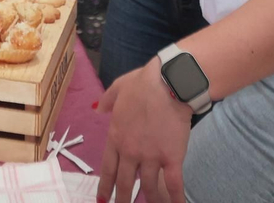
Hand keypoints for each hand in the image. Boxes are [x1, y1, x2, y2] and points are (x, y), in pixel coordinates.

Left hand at [97, 60, 192, 202]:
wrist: (168, 83)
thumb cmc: (143, 83)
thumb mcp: (117, 88)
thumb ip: (107, 101)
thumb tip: (98, 109)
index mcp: (116, 137)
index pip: (107, 168)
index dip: (104, 187)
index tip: (102, 200)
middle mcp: (131, 151)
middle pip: (124, 183)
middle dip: (122, 200)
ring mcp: (151, 156)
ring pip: (148, 188)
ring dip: (150, 201)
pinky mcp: (172, 158)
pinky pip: (173, 184)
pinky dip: (175, 199)